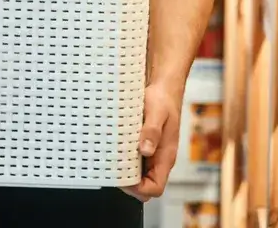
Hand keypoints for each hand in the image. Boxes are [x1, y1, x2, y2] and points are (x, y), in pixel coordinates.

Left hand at [123, 84, 180, 201]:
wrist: (165, 89)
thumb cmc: (163, 100)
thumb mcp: (157, 112)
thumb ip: (152, 131)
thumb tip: (145, 150)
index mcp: (166, 156)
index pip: (156, 187)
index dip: (139, 189)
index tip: (124, 179)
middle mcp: (160, 159)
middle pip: (145, 187)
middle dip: (129, 185)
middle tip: (113, 171)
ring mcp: (152, 155)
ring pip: (139, 177)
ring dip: (126, 174)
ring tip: (112, 163)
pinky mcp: (145, 147)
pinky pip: (135, 163)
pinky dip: (125, 163)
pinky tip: (115, 153)